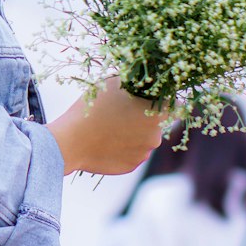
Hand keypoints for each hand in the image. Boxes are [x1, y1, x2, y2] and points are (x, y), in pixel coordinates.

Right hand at [46, 77, 163, 175]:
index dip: (162, 99)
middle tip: (120, 110)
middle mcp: (156, 136)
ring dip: (133, 132)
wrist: (71, 142)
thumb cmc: (93, 108)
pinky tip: (106, 140)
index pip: (174, 105)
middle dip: (143, 116)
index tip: (148, 96)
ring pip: (143, 138)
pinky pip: (132, 152)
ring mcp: (144, 154)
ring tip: (109, 126)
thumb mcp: (114, 83)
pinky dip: (123, 146)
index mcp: (158, 114)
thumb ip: (137, 82)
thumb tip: (146, 79)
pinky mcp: (131, 166)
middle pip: (156, 122)